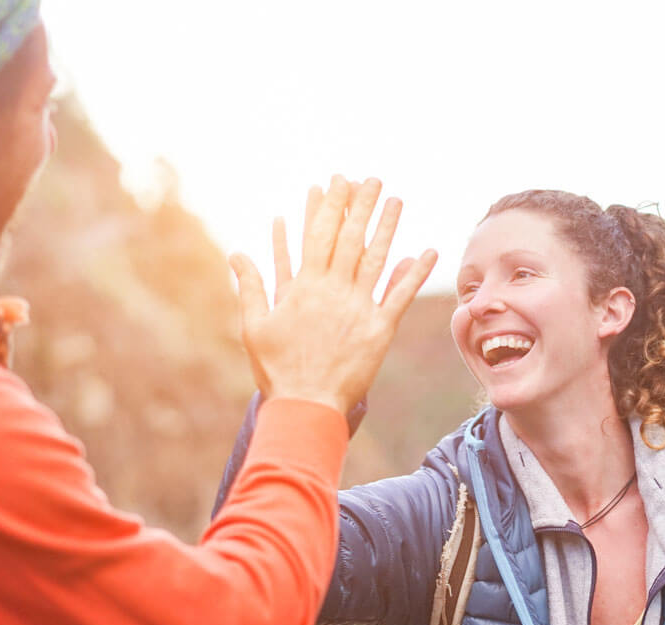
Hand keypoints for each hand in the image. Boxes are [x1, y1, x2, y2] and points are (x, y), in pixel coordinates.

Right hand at [231, 175, 436, 412]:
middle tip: (372, 179)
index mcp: (304, 287)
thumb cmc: (277, 368)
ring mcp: (359, 309)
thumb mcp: (254, 325)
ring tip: (397, 201)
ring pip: (376, 260)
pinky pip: (400, 296)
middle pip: (350, 239)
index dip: (330, 206)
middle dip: (361, 206)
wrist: (306, 404)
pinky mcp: (380, 330)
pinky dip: (414, 274)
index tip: (338, 182)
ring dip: (387, 228)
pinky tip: (427, 252)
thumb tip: (237, 253)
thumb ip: (251, 286)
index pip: (318, 235)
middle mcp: (334, 291)